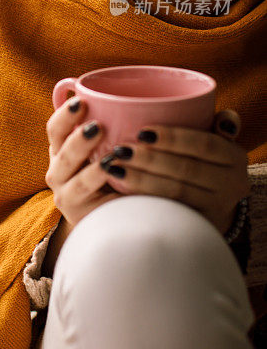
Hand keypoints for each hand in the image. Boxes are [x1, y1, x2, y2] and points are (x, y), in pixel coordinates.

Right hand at [45, 96, 121, 226]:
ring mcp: (63, 189)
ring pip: (67, 165)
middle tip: (96, 123)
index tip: (81, 100)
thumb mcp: (113, 153)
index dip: (65, 114)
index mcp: (63, 149)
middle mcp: (58, 168)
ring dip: (83, 149)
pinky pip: (81, 188)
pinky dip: (95, 175)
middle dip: (75, 130)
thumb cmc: (119, 182)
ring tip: (102, 139)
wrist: (118, 223)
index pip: (56, 128)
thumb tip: (133, 101)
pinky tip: (111, 166)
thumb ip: (115, 132)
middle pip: (60, 144)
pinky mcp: (73, 208)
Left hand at [98, 109, 249, 234]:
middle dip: (150, 159)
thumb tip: (222, 123)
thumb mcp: (217, 139)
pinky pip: (168, 213)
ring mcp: (217, 209)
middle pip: (187, 169)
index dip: (174, 138)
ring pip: (175, 192)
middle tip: (120, 150)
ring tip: (113, 167)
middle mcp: (232, 185)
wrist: (213, 204)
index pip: (205, 144)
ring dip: (140, 179)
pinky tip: (120, 190)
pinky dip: (142, 200)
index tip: (142, 132)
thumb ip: (220, 121)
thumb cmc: (204, 160)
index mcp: (235, 157)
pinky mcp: (199, 226)